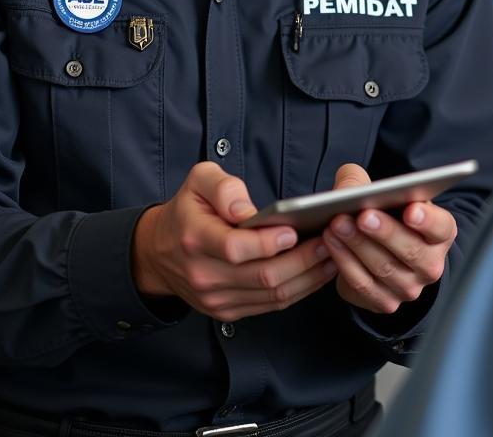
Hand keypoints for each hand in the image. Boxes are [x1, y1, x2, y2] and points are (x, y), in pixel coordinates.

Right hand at [132, 161, 335, 320]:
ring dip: (307, 277)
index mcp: (196, 239)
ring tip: (332, 254)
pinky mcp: (228, 311)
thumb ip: (224, 187)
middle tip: (330, 240)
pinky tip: (316, 272)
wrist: (159, 252)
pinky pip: (270, 305)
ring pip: (272, 295)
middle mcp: (205, 274)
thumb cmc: (187, 210)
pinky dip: (299, 290)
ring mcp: (216, 298)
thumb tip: (248, 210)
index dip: (269, 242)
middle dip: (303, 260)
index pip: (236, 248)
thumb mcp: (199, 180)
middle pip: (263, 276)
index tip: (295, 229)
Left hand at [322, 163, 456, 314]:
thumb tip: (346, 191)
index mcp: (440, 233)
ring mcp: (409, 288)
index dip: (428, 219)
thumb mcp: (379, 193)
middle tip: (362, 216)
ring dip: (358, 245)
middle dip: (384, 232)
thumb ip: (365, 183)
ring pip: (384, 268)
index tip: (411, 209)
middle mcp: (431, 265)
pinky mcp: (385, 302)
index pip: (441, 227)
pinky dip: (344, 261)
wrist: (378, 250)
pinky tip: (330, 242)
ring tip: (337, 225)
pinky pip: (363, 284)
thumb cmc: (384, 214)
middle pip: (412, 251)